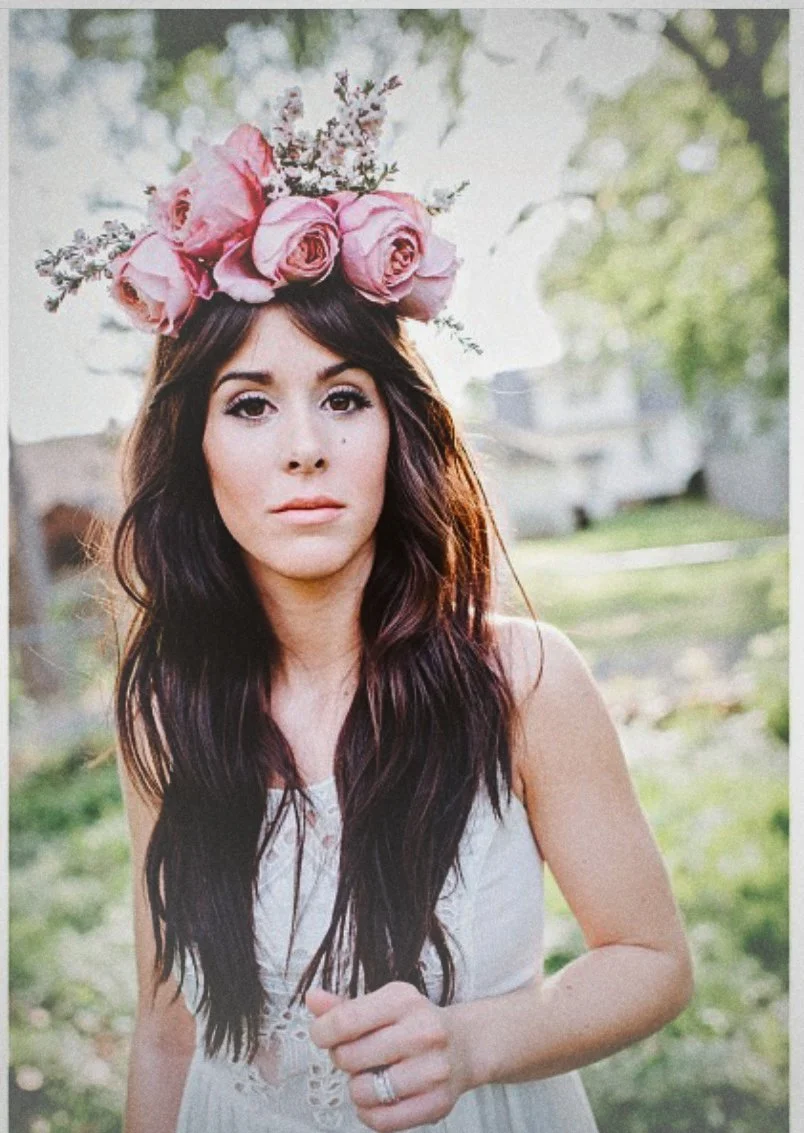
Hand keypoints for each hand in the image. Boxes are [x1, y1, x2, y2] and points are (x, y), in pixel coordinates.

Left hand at [306, 982, 470, 1131]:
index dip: (323, 1031)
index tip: (322, 1035)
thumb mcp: (383, 1004)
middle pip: (350, 1057)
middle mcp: (422, 1032)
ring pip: (363, 1091)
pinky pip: (383, 1120)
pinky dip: (369, 1113)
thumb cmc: (415, 1023)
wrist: (463, 1045)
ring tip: (369, 1076)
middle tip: (355, 1055)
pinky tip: (376, 1098)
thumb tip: (312, 998)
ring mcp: (432, 1069)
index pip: (346, 1020)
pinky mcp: (437, 1102)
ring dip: (356, 1088)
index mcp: (403, 1000)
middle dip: (342, 1059)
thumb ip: (345, 1006)